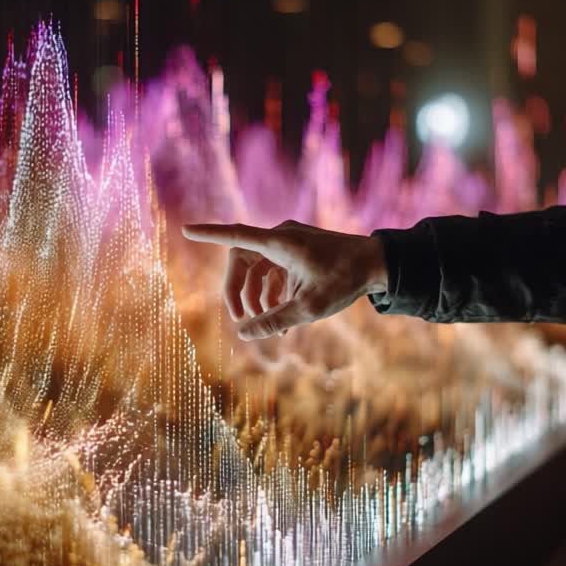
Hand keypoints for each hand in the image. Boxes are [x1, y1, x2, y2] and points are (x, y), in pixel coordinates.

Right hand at [182, 220, 387, 340]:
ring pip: (259, 267)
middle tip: (240, 319)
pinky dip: (272, 290)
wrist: (379, 264)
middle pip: (243, 260)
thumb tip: (244, 334)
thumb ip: (273, 321)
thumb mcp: (308, 308)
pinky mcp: (301, 250)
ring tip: (264, 322)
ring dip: (256, 294)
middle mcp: (282, 236)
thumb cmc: (345, 281)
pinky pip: (275, 268)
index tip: (186, 230)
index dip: (209, 234)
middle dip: (237, 290)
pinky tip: (280, 316)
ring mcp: (292, 241)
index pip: (235, 236)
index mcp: (279, 242)